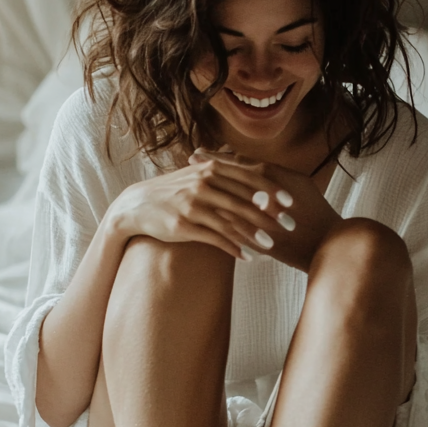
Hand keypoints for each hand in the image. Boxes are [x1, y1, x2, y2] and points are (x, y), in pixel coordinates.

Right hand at [106, 153, 290, 259]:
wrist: (137, 205)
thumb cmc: (174, 191)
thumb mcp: (197, 175)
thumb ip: (225, 173)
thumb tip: (257, 174)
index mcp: (210, 170)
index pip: (248, 178)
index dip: (272, 190)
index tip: (291, 202)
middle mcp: (203, 185)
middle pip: (244, 201)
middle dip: (269, 215)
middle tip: (289, 227)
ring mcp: (192, 205)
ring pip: (231, 221)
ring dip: (253, 235)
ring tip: (271, 246)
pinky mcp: (184, 225)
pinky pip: (214, 238)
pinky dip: (232, 248)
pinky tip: (246, 257)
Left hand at [188, 149, 341, 271]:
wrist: (327, 243)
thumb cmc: (314, 211)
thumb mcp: (296, 183)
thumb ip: (271, 173)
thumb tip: (250, 164)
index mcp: (272, 175)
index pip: (235, 163)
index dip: (214, 158)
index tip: (196, 154)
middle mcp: (262, 192)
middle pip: (225, 181)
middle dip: (204, 174)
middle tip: (186, 168)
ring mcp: (260, 216)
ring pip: (225, 203)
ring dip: (206, 197)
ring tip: (189, 193)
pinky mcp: (259, 236)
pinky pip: (232, 228)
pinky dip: (217, 221)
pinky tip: (202, 219)